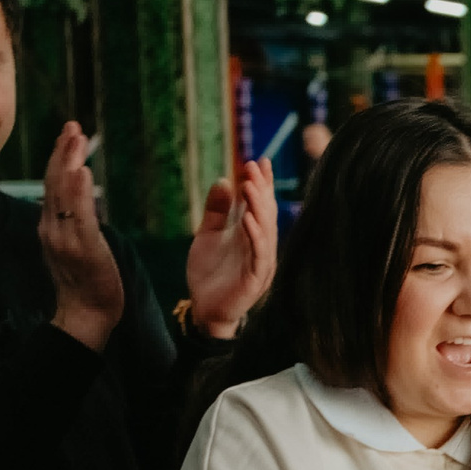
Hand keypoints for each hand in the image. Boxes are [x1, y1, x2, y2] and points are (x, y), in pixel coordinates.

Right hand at [39, 122, 124, 349]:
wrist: (85, 317)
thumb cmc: (86, 285)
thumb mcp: (75, 248)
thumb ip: (73, 225)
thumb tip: (75, 204)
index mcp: (51, 227)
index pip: (53, 186)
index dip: (58, 158)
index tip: (68, 135)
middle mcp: (52, 228)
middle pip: (54, 182)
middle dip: (62, 152)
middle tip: (72, 125)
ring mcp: (64, 238)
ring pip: (63, 193)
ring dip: (69, 162)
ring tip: (76, 137)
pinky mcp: (81, 248)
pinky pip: (79, 216)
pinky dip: (79, 192)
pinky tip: (82, 172)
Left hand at [185, 156, 276, 337]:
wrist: (205, 309)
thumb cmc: (209, 273)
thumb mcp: (207, 235)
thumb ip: (216, 211)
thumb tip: (223, 181)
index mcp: (252, 235)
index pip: (260, 204)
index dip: (262, 183)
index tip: (258, 160)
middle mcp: (261, 246)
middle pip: (266, 213)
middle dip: (261, 188)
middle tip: (252, 166)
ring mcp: (261, 262)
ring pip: (266, 230)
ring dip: (259, 207)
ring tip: (249, 185)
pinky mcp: (255, 278)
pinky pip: (258, 253)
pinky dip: (255, 235)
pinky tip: (247, 217)